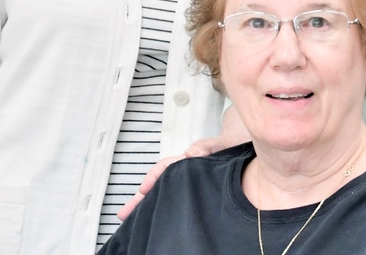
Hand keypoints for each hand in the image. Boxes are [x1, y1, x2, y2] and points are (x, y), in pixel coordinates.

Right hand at [115, 135, 236, 220]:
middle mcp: (184, 171)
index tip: (143, 190)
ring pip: (165, 193)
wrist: (241, 147)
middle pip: (158, 184)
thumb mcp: (220, 144)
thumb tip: (190, 153)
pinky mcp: (196, 191)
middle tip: (124, 214)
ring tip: (131, 221)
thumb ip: (207, 147)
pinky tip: (157, 220)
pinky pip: (176, 199)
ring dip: (149, 205)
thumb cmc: (230, 145)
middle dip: (140, 199)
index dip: (153, 178)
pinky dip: (164, 207)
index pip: (165, 168)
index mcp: (187, 160)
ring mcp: (189, 182)